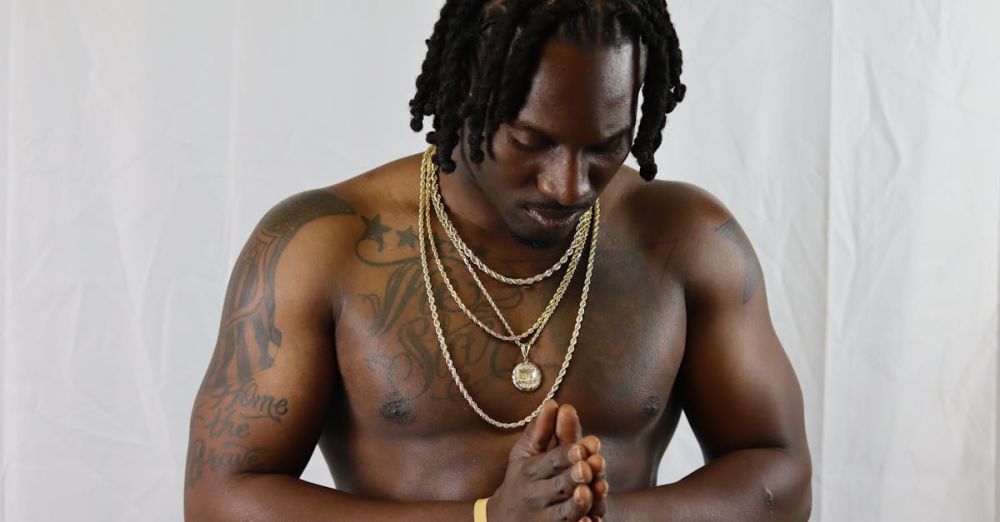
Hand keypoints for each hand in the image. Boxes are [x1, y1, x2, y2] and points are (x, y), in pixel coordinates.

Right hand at [488, 400, 597, 521]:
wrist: (502, 519)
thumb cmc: (520, 479)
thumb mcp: (525, 453)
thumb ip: (541, 430)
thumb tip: (553, 403)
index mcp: (529, 470)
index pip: (549, 461)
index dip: (565, 455)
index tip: (581, 447)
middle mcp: (535, 495)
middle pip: (558, 486)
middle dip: (573, 477)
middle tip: (587, 467)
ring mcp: (543, 518)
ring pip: (564, 512)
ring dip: (578, 503)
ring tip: (588, 491)